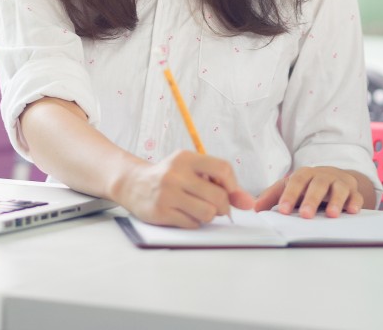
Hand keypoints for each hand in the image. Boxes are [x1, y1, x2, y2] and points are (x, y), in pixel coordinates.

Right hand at [113, 150, 254, 227]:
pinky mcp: (161, 212)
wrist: (133, 184)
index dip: (232, 185)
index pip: (222, 168)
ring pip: (207, 213)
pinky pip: (192, 224)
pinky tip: (184, 214)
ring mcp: (167, 193)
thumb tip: (248, 202)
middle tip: (217, 207)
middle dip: (223, 207)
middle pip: (218, 196)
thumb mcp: (192, 171)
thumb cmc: (169, 177)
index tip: (229, 192)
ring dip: (209, 216)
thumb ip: (221, 184)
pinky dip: (194, 223)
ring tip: (199, 210)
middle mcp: (176, 173)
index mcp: (186, 158)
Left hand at [253, 166, 363, 218]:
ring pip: (338, 189)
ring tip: (332, 215)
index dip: (289, 195)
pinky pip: (355, 196)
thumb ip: (272, 197)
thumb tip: (254, 208)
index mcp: (304, 175)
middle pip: (317, 185)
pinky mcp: (353, 192)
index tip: (282, 210)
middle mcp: (322, 176)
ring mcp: (339, 183)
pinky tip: (352, 211)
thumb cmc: (307, 185)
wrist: (334, 177)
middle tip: (305, 215)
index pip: (295, 183)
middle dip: (311, 200)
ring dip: (335, 201)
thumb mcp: (289, 187)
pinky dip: (355, 202)